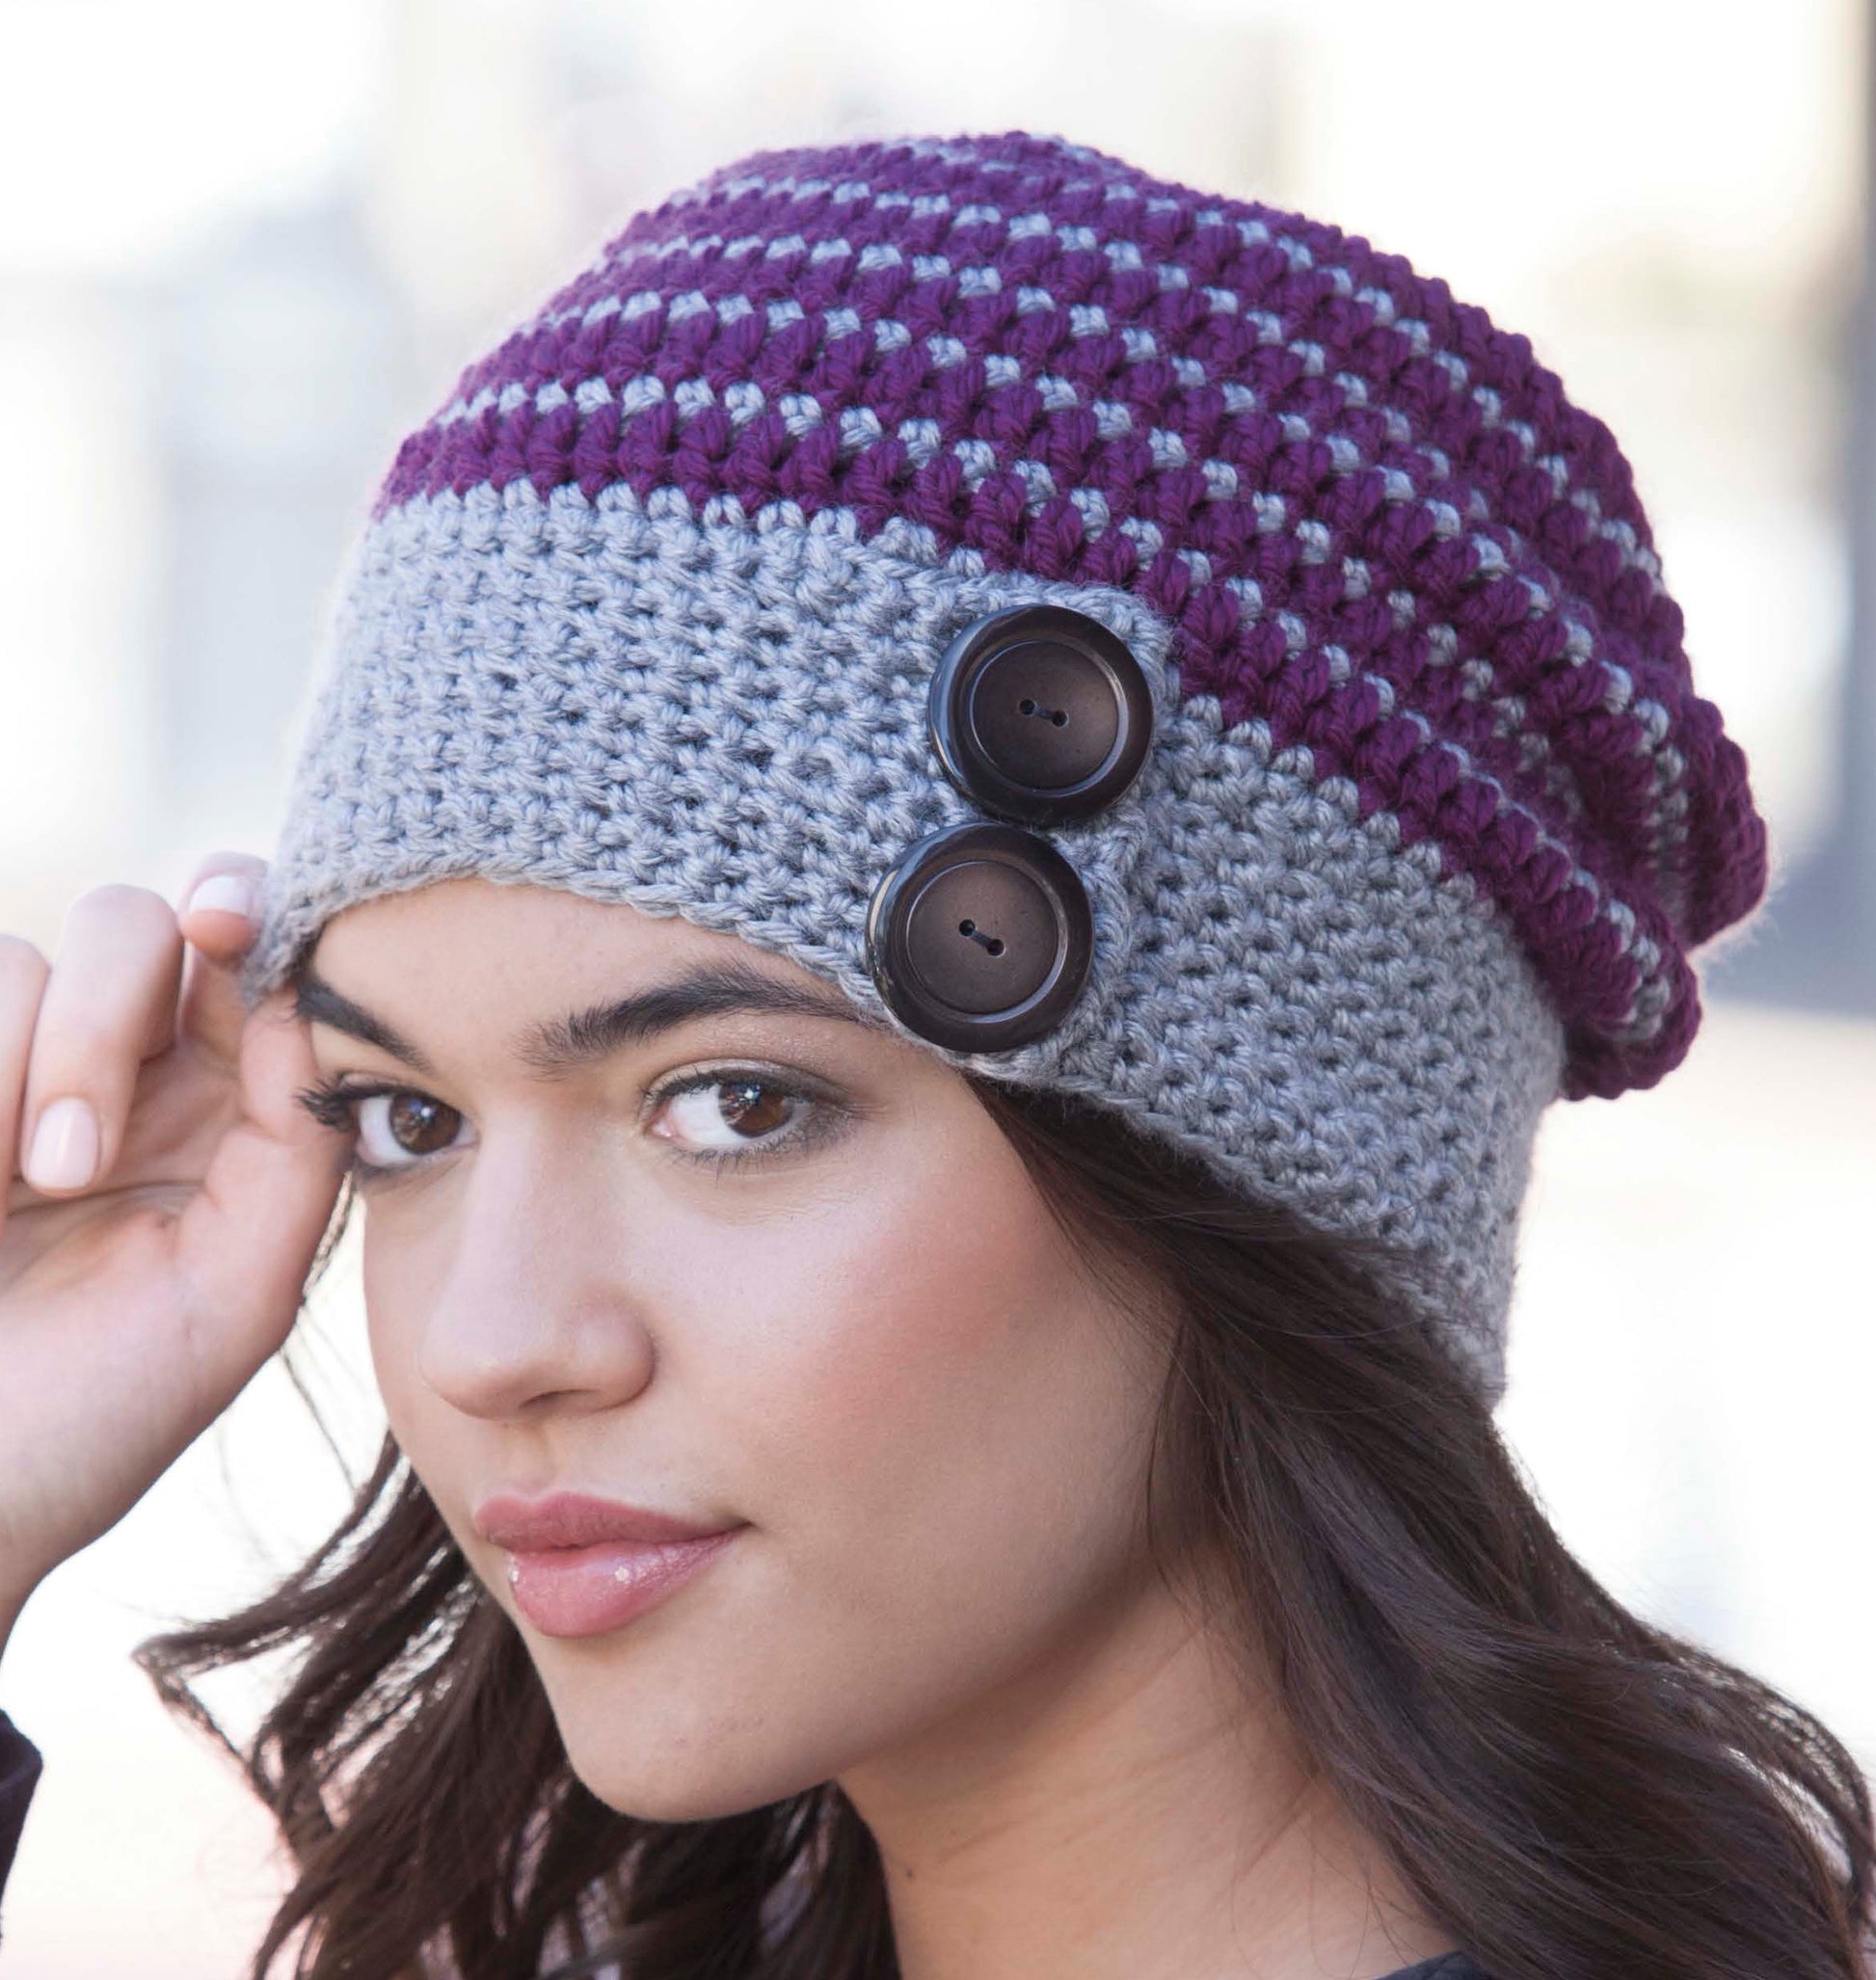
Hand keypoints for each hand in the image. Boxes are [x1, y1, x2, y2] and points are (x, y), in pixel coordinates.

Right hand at [0, 858, 348, 1616]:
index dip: (254, 908)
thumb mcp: (234, 1298)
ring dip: (26, 1069)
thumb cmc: (92, 1420)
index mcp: (226, 1109)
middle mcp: (123, 1070)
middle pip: (135, 924)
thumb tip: (310, 1007)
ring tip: (20, 1193)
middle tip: (72, 1164)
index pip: (255, 956)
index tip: (227, 926)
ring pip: (22, 957)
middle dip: (103, 1018)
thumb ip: (296, 1154)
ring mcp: (10, 1076)